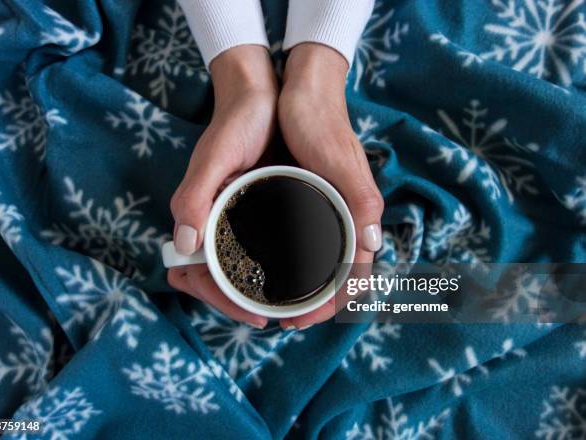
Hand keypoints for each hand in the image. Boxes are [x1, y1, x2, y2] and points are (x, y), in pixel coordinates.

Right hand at [168, 46, 276, 328]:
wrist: (259, 97)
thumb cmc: (236, 123)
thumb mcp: (214, 157)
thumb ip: (194, 197)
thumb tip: (185, 246)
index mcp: (198, 217)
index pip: (198, 275)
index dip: (223, 300)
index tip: (257, 315)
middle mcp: (213, 223)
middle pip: (217, 280)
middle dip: (240, 304)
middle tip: (276, 317)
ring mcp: (234, 218)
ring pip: (237, 270)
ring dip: (255, 293)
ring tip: (288, 305)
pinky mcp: (255, 209)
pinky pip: (256, 249)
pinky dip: (269, 269)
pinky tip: (293, 273)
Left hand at [278, 43, 383, 328]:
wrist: (302, 91)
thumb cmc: (322, 124)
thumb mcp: (341, 162)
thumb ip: (362, 201)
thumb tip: (370, 247)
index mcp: (358, 213)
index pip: (355, 273)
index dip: (333, 303)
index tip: (302, 320)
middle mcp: (344, 216)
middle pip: (336, 272)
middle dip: (314, 301)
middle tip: (282, 317)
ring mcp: (325, 208)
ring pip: (320, 258)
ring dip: (302, 283)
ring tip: (271, 297)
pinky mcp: (305, 197)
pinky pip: (304, 237)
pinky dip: (292, 258)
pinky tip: (268, 264)